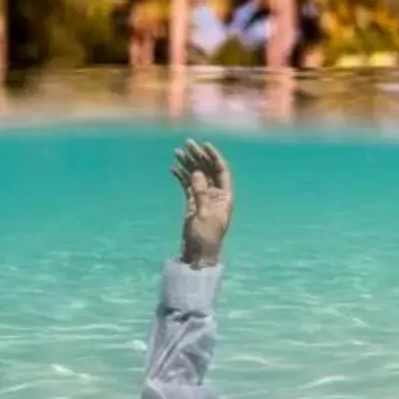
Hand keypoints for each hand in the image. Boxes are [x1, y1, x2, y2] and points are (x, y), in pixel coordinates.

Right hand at [173, 138, 232, 266]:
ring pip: (196, 176)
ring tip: (177, 151)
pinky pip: (187, 185)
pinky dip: (181, 176)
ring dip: (188, 164)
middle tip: (187, 143)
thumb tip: (196, 172)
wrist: (198, 255)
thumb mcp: (204, 214)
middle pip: (207, 170)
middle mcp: (216, 194)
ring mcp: (203, 198)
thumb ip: (201, 192)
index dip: (214, 156)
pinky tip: (173, 168)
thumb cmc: (206, 237)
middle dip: (198, 156)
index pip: (221, 170)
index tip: (204, 145)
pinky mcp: (192, 203)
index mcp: (225, 196)